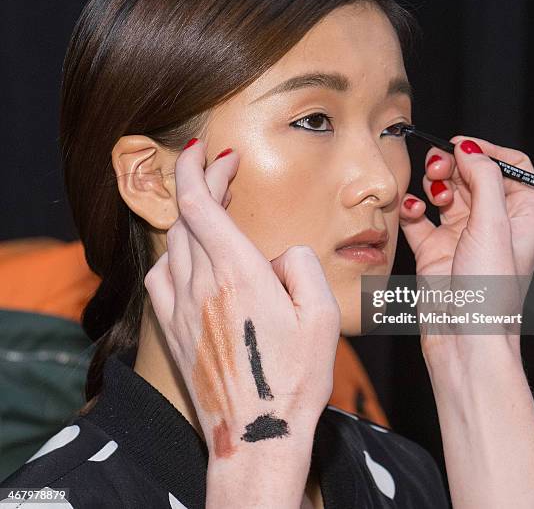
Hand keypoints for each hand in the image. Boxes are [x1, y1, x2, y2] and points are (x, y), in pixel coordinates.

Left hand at [143, 140, 340, 464]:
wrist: (255, 435)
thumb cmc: (294, 378)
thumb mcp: (323, 314)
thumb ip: (301, 264)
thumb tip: (280, 254)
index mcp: (238, 273)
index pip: (200, 202)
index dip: (198, 168)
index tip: (206, 149)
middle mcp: (200, 284)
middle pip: (187, 216)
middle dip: (202, 183)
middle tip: (222, 172)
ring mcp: (180, 307)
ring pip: (173, 243)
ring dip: (190, 218)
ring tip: (213, 213)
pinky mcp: (171, 329)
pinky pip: (161, 276)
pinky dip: (174, 254)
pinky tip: (191, 260)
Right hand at [399, 136, 533, 360]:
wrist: (462, 336)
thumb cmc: (490, 291)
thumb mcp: (494, 225)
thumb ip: (482, 178)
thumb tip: (469, 147)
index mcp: (521, 214)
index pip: (510, 166)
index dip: (486, 150)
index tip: (461, 145)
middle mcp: (492, 222)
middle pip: (472, 175)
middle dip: (453, 166)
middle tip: (438, 166)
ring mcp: (461, 234)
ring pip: (444, 192)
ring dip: (433, 185)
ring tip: (431, 193)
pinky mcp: (434, 248)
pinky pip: (419, 217)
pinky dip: (412, 209)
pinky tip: (412, 211)